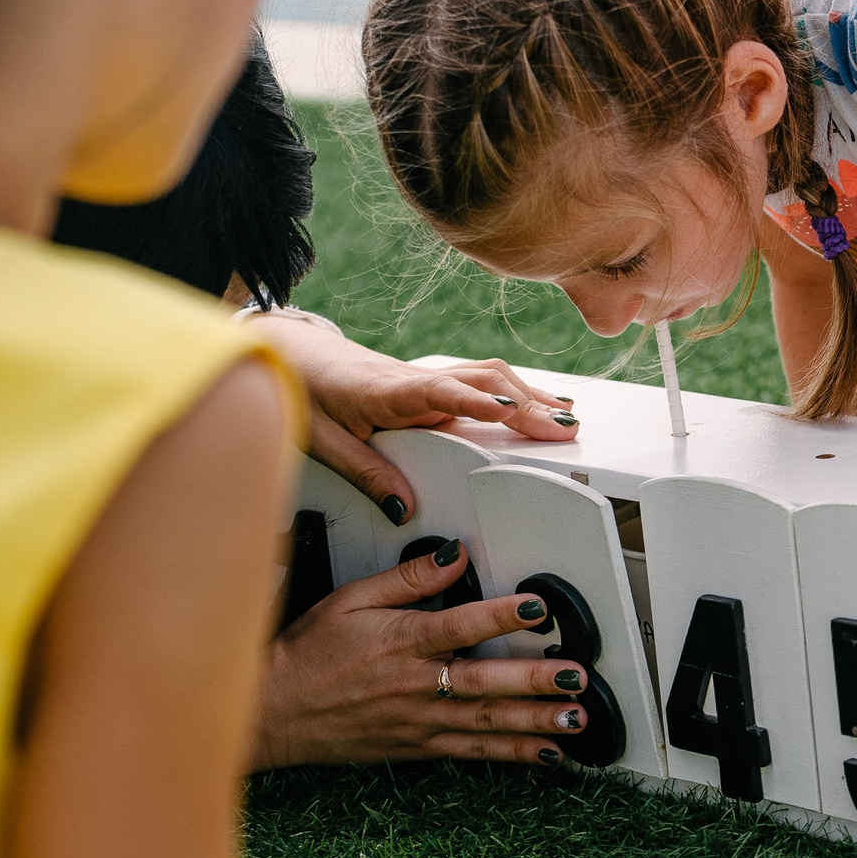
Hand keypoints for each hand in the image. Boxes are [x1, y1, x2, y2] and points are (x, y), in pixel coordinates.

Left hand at [245, 311, 579, 514]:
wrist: (290, 351)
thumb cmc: (302, 389)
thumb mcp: (322, 440)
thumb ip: (365, 473)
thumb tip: (403, 507)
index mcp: (387, 390)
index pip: (441, 390)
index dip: (478, 399)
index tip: (511, 409)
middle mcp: (414, 378)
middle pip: (481, 382)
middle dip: (527, 405)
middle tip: (563, 430)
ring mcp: (425, 377)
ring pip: (488, 377)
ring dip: (529, 395)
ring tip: (566, 419)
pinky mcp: (429, 383)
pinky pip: (480, 381)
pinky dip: (515, 390)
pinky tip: (537, 402)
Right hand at [253, 538, 592, 769]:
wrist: (274, 711)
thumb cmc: (309, 653)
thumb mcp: (350, 599)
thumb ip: (407, 578)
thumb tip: (452, 555)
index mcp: (399, 641)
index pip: (458, 625)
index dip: (500, 616)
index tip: (538, 608)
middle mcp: (414, 684)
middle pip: (483, 681)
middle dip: (534, 681)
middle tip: (575, 677)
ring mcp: (418, 721)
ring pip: (486, 723)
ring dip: (535, 722)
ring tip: (575, 720)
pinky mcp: (418, 747)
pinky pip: (472, 752)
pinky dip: (511, 754)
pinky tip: (546, 752)